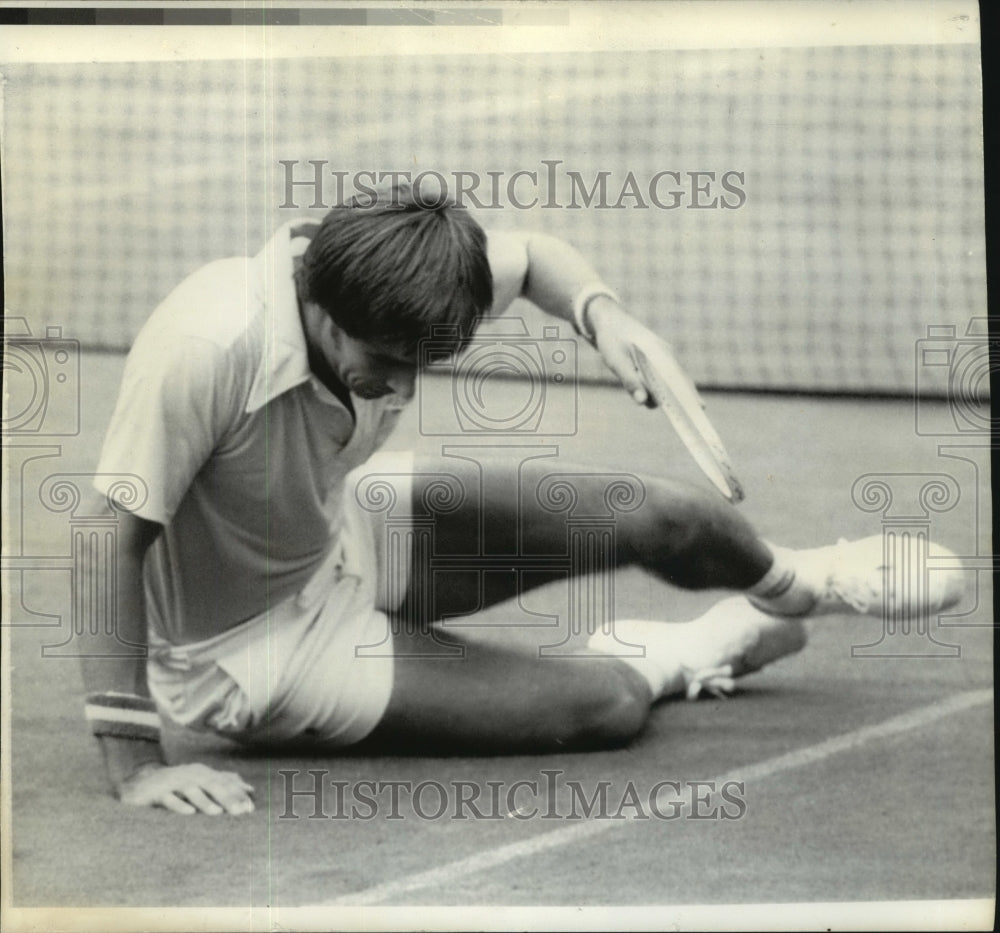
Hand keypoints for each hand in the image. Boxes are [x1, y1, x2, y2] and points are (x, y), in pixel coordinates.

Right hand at [118, 761, 255, 815]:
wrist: (141, 781)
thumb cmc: (178, 785)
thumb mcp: (203, 782)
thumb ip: (226, 783)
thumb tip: (251, 789)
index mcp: (203, 773)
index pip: (224, 783)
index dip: (238, 795)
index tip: (251, 809)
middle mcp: (191, 775)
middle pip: (212, 785)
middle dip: (227, 798)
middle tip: (240, 812)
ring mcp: (173, 782)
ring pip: (192, 791)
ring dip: (205, 801)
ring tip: (218, 812)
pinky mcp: (157, 792)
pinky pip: (168, 799)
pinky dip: (178, 805)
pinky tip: (188, 813)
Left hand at [587, 298, 702, 409]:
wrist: (607, 319)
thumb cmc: (612, 339)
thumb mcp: (617, 361)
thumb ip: (630, 381)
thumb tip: (643, 402)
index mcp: (661, 353)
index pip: (680, 379)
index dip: (690, 395)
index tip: (700, 408)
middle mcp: (665, 356)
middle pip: (678, 383)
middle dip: (679, 401)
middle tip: (686, 419)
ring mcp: (661, 358)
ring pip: (666, 383)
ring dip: (656, 394)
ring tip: (641, 390)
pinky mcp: (654, 362)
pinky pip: (658, 379)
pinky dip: (652, 388)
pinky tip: (641, 388)